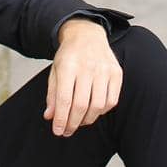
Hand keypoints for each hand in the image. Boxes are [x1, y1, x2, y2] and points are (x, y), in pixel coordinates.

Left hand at [45, 19, 122, 136]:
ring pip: (97, 106)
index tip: (58, 131)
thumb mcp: (55, 71)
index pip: (64, 99)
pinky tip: (93, 110)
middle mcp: (87, 66)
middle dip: (72, 123)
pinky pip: (111, 101)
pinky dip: (102, 111)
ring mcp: (104, 69)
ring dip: (87, 120)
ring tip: (79, 121)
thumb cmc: (69, 56)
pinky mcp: (116, 73)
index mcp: (68, 65)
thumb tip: (50, 116)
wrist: (87, 35)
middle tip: (67, 131)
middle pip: (81, 105)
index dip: (61, 119)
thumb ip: (52, 94)